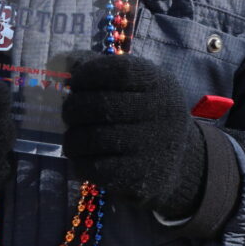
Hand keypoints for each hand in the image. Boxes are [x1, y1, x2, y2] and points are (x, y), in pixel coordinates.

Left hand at [62, 54, 205, 217]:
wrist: (180, 159)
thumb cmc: (146, 113)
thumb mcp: (138, 85)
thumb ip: (103, 71)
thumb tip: (64, 67)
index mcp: (159, 83)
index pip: (119, 71)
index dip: (88, 74)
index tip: (74, 82)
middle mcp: (161, 112)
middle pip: (101, 105)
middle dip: (73, 108)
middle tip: (68, 113)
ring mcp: (153, 146)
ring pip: (94, 138)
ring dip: (72, 138)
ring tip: (72, 137)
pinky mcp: (142, 177)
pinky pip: (97, 168)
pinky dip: (80, 161)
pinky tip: (81, 157)